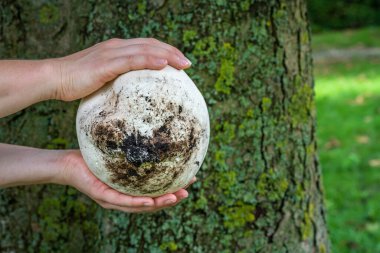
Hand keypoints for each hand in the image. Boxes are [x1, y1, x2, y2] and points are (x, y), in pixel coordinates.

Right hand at [51, 38, 191, 100]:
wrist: (56, 78)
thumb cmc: (77, 83)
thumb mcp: (102, 79)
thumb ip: (118, 81)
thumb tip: (132, 95)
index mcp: (117, 49)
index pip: (147, 46)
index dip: (165, 51)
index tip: (179, 62)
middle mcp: (117, 47)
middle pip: (151, 44)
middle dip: (172, 52)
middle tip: (188, 63)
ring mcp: (112, 53)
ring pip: (146, 49)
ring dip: (167, 55)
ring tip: (184, 64)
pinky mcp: (106, 63)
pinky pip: (132, 60)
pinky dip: (150, 60)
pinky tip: (163, 65)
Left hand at [59, 150, 195, 212]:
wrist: (67, 163)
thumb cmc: (92, 158)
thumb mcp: (117, 152)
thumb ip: (132, 148)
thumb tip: (148, 129)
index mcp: (128, 190)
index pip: (153, 193)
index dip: (171, 190)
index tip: (189, 181)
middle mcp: (122, 199)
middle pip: (150, 204)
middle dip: (170, 200)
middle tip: (187, 192)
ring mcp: (113, 200)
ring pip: (139, 206)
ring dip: (159, 203)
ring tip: (175, 197)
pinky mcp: (102, 195)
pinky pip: (122, 200)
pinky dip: (137, 202)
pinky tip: (151, 200)